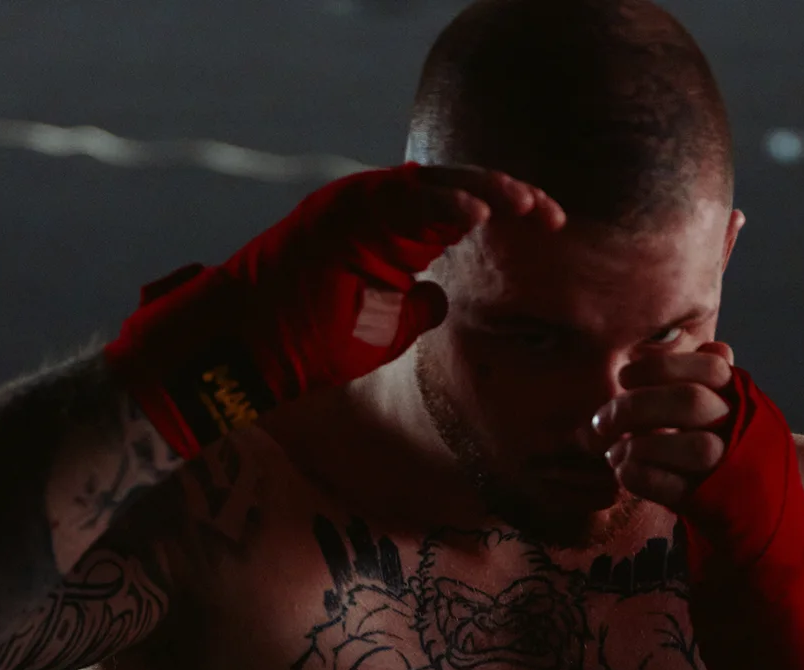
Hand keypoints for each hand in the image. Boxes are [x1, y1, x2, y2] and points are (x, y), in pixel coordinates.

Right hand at [106, 165, 563, 457]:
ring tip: (528, 205)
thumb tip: (441, 298)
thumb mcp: (384, 332)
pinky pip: (401, 201)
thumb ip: (416, 308)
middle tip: (552, 213)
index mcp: (388, 232)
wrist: (250, 354)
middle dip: (509, 195)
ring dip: (484, 191)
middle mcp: (375, 210)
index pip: (459, 207)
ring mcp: (356, 207)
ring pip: (434, 182)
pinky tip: (480, 214)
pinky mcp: (341, 216)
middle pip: (455, 186)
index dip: (507, 209)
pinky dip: (442, 203)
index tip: (552, 226)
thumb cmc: (308, 346)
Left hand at [585, 341, 736, 509]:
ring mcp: (727, 466)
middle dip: (637, 406)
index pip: (711, 368)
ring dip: (640, 447)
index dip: (662, 367)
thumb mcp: (715, 405)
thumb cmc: (715, 443)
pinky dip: (641, 477)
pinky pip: (675, 488)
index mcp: (738, 395)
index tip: (624, 375)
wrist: (742, 502)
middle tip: (602, 420)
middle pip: (692, 402)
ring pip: (694, 448)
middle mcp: (738, 427)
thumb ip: (698, 379)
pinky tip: (622, 472)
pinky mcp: (708, 501)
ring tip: (612, 452)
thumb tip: (678, 348)